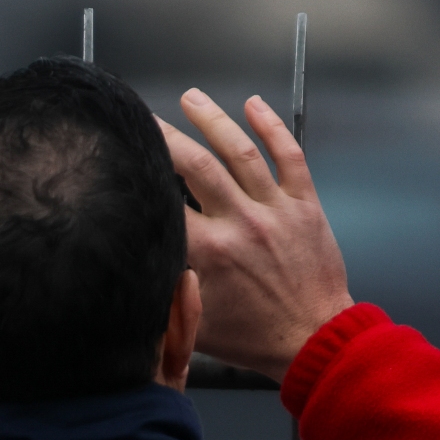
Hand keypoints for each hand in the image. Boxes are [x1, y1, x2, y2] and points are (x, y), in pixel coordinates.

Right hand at [161, 90, 351, 380]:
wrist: (315, 341)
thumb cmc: (255, 337)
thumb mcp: (195, 323)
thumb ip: (165, 290)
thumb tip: (135, 262)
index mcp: (209, 252)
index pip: (164, 201)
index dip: (141, 175)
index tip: (124, 155)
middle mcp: (241, 223)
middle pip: (196, 164)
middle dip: (165, 134)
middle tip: (144, 116)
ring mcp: (276, 211)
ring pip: (241, 152)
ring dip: (212, 119)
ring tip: (191, 97)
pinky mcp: (306, 206)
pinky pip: (290, 157)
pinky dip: (273, 127)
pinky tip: (254, 105)